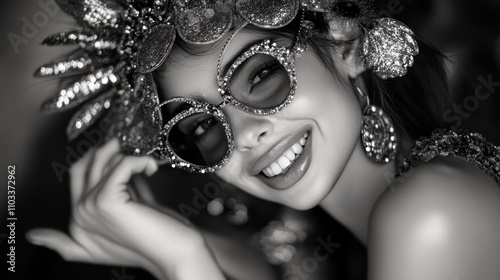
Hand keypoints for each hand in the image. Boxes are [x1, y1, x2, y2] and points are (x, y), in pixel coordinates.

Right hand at [27, 139, 222, 278]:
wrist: (172, 251)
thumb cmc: (152, 234)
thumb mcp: (124, 214)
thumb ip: (111, 193)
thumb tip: (109, 163)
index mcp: (78, 218)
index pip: (77, 171)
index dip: (101, 156)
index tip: (125, 154)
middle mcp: (77, 214)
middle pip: (86, 162)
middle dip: (110, 149)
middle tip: (134, 149)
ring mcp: (88, 208)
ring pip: (104, 160)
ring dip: (129, 154)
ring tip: (147, 164)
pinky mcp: (106, 201)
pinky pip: (121, 164)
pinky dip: (140, 160)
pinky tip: (151, 168)